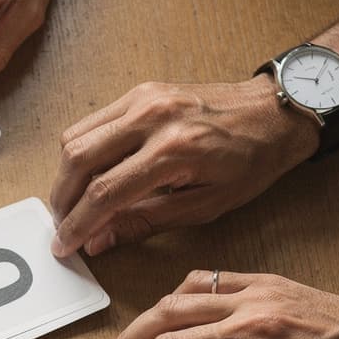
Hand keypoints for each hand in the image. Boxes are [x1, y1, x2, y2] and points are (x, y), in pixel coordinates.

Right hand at [50, 76, 316, 256]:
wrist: (275, 113)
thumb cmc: (250, 161)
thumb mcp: (204, 206)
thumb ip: (145, 222)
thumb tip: (99, 240)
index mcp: (175, 150)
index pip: (105, 192)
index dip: (78, 224)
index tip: (65, 246)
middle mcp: (153, 117)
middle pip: (80, 160)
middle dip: (63, 201)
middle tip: (63, 228)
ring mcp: (143, 98)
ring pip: (76, 138)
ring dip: (66, 176)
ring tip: (72, 205)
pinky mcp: (139, 91)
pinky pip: (91, 122)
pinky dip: (80, 152)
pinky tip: (87, 175)